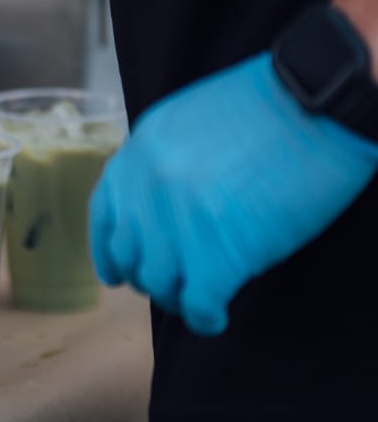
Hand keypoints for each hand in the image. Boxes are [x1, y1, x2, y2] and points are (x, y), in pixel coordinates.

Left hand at [89, 53, 377, 333]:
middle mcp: (146, 190)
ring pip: (159, 285)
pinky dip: (204, 319)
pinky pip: (197, 303)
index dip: (110, 252)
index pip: (104, 217)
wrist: (317, 101)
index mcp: (137, 155)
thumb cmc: (267, 105)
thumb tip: (156, 208)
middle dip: (150, 277)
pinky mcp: (219, 253)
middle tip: (177, 285)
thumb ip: (162, 163)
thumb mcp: (187, 122)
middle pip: (132, 257)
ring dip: (178, 299)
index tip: (118, 272)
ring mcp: (179, 223)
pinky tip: (216, 318)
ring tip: (201, 299)